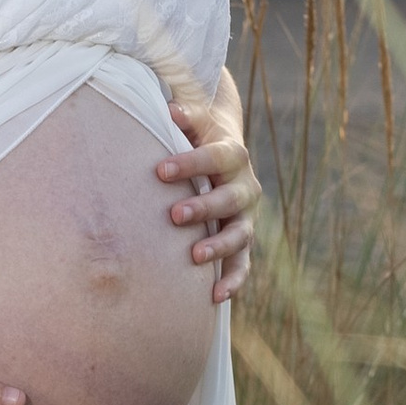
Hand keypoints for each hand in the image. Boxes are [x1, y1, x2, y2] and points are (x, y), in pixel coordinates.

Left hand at [156, 96, 259, 302]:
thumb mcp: (197, 124)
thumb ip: (186, 116)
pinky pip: (242, 265)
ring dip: (219, 246)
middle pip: (229, 198)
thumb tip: (169, 107)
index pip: (214, 158)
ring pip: (239, 235)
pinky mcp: (243, 243)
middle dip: (203, 207)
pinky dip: (233, 280)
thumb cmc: (200, 139)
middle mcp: (245, 187)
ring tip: (195, 256)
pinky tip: (216, 296)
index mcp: (233, 155)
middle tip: (174, 215)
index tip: (160, 171)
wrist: (225, 157)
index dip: (189, 164)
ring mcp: (246, 217)